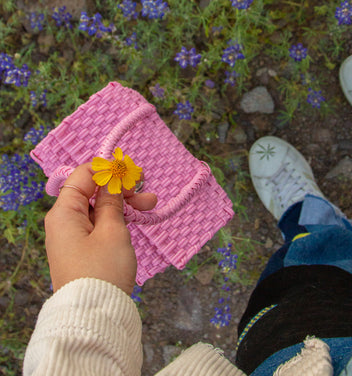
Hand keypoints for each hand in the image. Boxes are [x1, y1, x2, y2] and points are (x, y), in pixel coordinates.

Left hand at [44, 162, 156, 295]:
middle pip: (92, 192)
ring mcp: (73, 237)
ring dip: (124, 204)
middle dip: (121, 189)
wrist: (95, 317)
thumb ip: (111, 201)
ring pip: (99, 209)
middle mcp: (64, 222)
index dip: (106, 170)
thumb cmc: (103, 270)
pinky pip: (100, 225)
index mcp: (64, 212)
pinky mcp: (83, 251)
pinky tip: (138, 219)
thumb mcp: (112, 230)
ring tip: (151, 205)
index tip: (130, 170)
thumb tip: (110, 181)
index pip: (82, 176)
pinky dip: (118, 220)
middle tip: (146, 192)